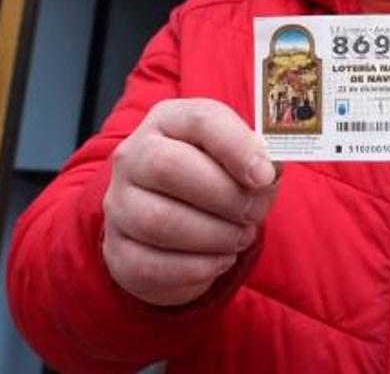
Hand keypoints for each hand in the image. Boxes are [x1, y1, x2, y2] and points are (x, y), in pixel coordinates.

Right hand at [103, 98, 278, 305]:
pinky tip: (219, 259)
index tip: (265, 175)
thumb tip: (270, 170)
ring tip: (239, 237)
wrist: (173, 219)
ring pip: (160, 222)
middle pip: (169, 167)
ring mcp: (119, 205)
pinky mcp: (118, 252)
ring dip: (215, 236)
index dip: (237, 146)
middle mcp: (133, 157)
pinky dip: (198, 269)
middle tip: (254, 213)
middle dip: (225, 196)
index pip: (200, 120)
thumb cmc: (213, 178)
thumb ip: (259, 158)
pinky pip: (155, 266)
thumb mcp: (238, 157)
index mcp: (168, 121)